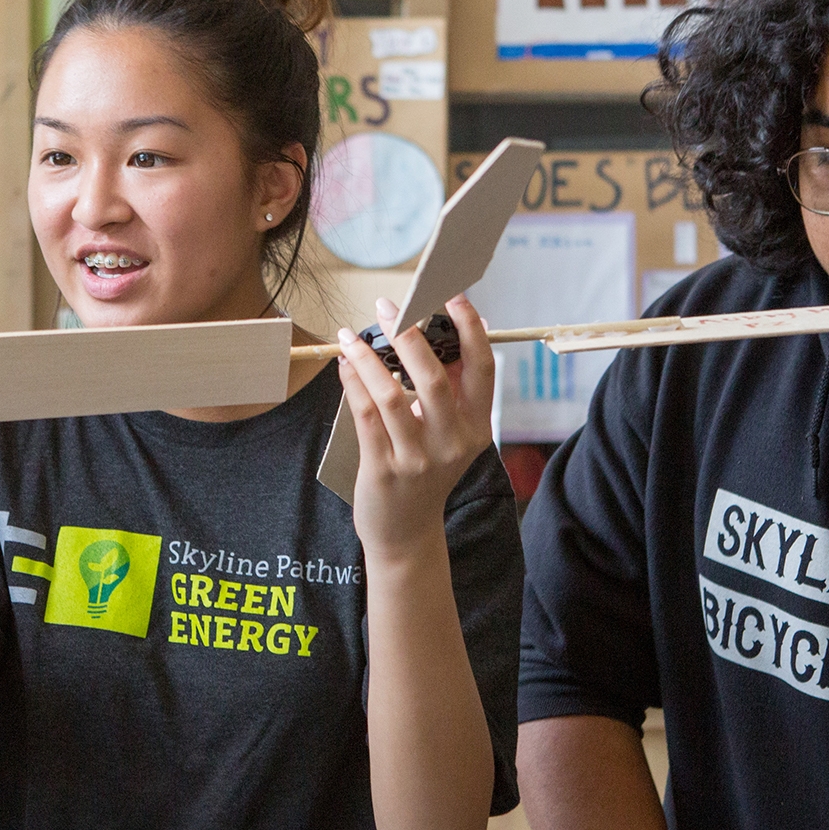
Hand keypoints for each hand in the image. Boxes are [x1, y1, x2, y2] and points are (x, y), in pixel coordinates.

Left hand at [337, 294, 496, 561]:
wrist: (406, 532)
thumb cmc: (426, 472)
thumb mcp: (450, 435)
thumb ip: (450, 390)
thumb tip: (446, 332)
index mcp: (477, 427)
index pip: (483, 369)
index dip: (471, 330)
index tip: (453, 296)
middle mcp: (453, 442)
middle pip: (435, 378)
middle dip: (409, 335)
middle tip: (388, 307)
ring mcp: (419, 458)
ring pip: (393, 395)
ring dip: (368, 358)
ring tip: (350, 335)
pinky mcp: (385, 468)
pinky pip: (366, 415)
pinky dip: (354, 383)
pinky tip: (345, 364)